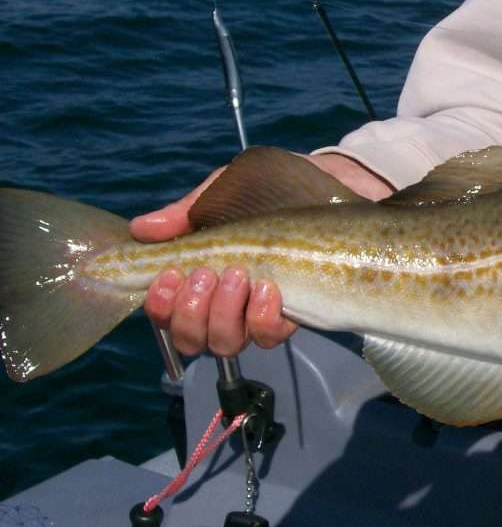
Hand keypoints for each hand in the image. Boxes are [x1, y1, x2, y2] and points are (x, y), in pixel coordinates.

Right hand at [133, 153, 394, 356]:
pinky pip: (267, 337)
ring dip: (222, 315)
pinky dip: (261, 318)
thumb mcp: (227, 188)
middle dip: (191, 311)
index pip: (167, 310)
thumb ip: (187, 211)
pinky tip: (268, 290)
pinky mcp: (297, 314)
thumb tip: (141, 229)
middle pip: (190, 338)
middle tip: (207, 274)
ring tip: (238, 275)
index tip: (166, 278)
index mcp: (204, 271)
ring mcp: (261, 310)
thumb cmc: (277, 186)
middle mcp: (228, 299)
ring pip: (225, 344)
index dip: (160, 306)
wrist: (335, 183)